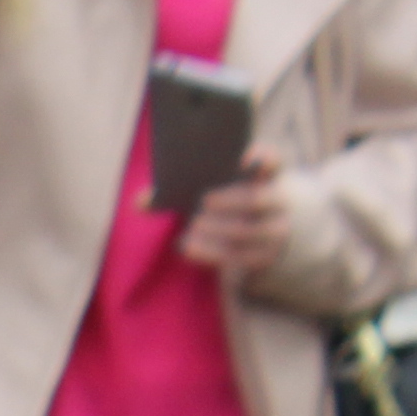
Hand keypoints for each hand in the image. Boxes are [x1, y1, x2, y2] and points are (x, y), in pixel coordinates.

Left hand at [177, 152, 298, 280]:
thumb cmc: (228, 204)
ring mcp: (275, 231)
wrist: (260, 239)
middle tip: (205, 201)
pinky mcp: (265, 257)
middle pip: (256, 199)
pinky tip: (186, 246)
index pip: (272, 161)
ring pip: (247, 230)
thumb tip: (139, 201)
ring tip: (194, 223)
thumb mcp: (216, 191)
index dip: (263, 158)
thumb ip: (183, 189)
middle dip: (229, 200)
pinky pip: (238, 257)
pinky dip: (209, 252)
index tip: (246, 159)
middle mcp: (277, 201)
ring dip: (217, 228)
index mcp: (266, 176)